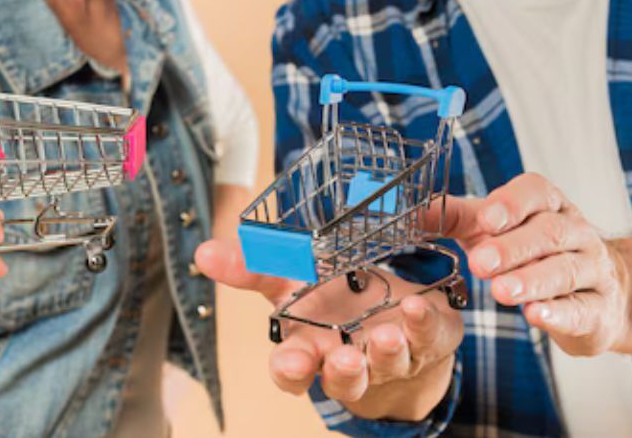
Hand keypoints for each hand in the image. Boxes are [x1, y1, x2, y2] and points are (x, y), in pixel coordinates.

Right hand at [195, 239, 462, 420]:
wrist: (392, 312)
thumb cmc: (336, 300)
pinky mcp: (429, 340)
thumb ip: (252, 267)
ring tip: (385, 335)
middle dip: (344, 372)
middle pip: (343, 379)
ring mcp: (393, 356)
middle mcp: (351, 361)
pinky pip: (426, 337)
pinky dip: (421, 324)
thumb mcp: (291, 279)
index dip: (290, 371)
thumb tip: (203, 252)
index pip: (293, 372)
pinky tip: (416, 307)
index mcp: (311, 349)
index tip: (291, 363)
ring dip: (386, 352)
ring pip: (388, 364)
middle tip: (344, 359)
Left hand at [446, 173, 630, 355]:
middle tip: (480, 263)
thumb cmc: (536, 253)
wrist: (600, 293)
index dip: (511, 204)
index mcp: (550, 206)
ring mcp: (593, 271)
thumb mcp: (498, 230)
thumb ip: (458, 219)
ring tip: (501, 292)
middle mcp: (577, 233)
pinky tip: (535, 316)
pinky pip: (581, 310)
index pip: (536, 193)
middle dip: (513, 248)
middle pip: (549, 234)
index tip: (485, 219)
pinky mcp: (599, 310)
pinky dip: (558, 314)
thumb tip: (412, 211)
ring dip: (532, 281)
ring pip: (565, 270)